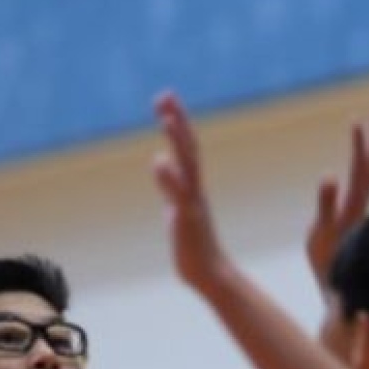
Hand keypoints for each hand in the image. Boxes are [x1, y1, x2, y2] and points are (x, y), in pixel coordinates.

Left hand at [152, 93, 229, 295]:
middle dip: (177, 119)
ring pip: (188, 165)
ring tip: (166, 117)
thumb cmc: (193, 245)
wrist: (209, 273)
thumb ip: (169, 185)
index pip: (185, 147)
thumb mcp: (175, 207)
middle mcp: (195, 188)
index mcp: (191, 185)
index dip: (176, 122)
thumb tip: (160, 161)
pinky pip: (179, 195)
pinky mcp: (188, 218)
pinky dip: (169, 178)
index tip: (165, 100)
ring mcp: (193, 201)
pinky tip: (159, 161)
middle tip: (165, 94)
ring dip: (178, 140)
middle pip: (188, 147)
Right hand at [305, 110, 368, 290]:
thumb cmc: (330, 266)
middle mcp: (362, 204)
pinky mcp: (353, 217)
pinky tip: (357, 163)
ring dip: (368, 148)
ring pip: (368, 173)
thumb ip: (327, 205)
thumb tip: (331, 174)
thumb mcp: (323, 235)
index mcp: (356, 204)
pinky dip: (360, 165)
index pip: (364, 166)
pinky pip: (360, 183)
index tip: (363, 117)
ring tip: (364, 126)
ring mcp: (359, 210)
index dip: (365, 142)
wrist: (340, 291)